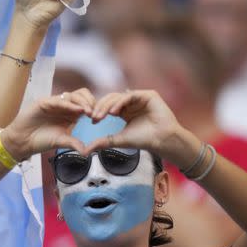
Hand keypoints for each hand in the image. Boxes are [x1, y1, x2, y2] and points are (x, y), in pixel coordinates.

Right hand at [0, 88, 94, 159]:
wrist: (22, 141)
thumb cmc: (40, 141)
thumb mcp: (61, 142)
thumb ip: (73, 143)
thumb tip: (87, 152)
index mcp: (70, 114)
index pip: (86, 104)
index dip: (94, 108)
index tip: (98, 118)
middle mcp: (64, 106)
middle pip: (82, 95)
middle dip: (90, 102)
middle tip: (94, 114)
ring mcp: (54, 103)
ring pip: (73, 95)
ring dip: (82, 102)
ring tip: (88, 112)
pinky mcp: (45, 102)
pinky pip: (59, 100)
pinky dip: (70, 104)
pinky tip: (77, 110)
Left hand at [84, 90, 198, 165]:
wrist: (162, 140)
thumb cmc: (144, 140)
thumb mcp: (119, 140)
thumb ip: (103, 142)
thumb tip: (85, 151)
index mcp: (124, 111)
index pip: (108, 106)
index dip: (99, 111)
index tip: (92, 121)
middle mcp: (131, 103)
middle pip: (111, 99)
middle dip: (101, 107)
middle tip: (94, 117)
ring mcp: (140, 97)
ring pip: (119, 96)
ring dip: (109, 105)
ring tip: (103, 115)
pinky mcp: (148, 95)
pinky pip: (130, 95)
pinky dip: (120, 102)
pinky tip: (114, 112)